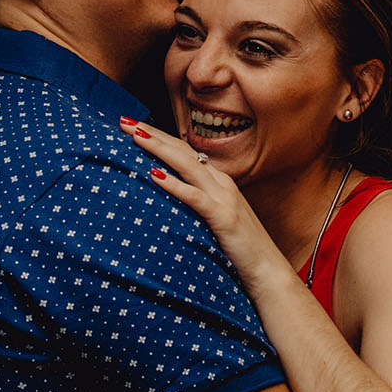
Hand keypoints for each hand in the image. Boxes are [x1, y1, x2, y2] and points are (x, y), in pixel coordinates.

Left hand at [118, 117, 286, 290]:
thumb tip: (165, 198)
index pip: (184, 151)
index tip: (133, 126)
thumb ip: (195, 204)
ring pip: (188, 165)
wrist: (267, 270)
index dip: (159, 136)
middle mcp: (221, 183)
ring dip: (160, 149)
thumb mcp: (214, 219)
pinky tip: (155, 175)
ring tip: (136, 136)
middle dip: (153, 134)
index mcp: (218, 181)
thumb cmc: (238, 248)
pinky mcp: (223, 217)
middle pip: (182, 150)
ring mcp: (224, 198)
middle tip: (124, 121)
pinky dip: (175, 184)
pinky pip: (195, 197)